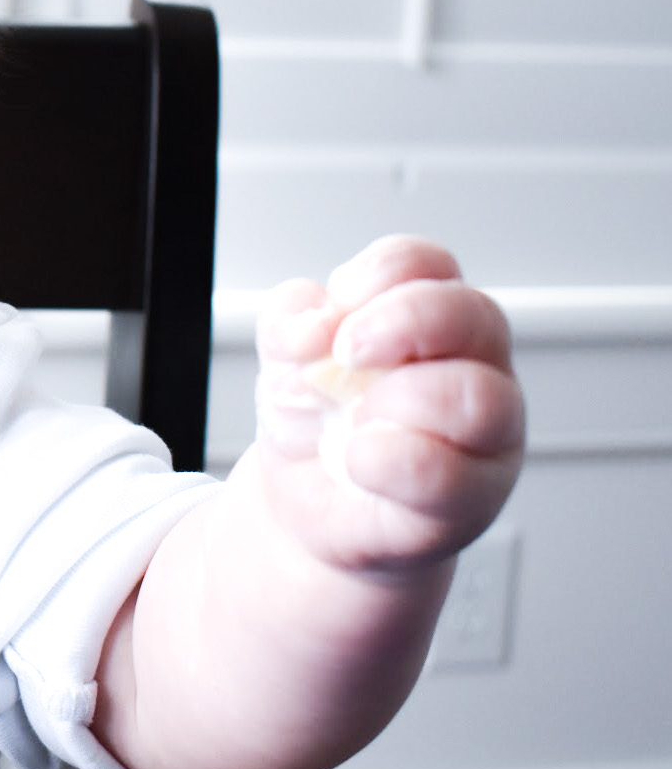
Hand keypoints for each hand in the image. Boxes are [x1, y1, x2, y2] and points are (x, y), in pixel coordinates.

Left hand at [253, 235, 524, 575]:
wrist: (307, 503)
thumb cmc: (315, 421)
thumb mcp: (285, 358)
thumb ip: (292, 321)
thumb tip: (315, 320)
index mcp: (429, 318)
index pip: (429, 265)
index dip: (381, 272)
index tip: (338, 302)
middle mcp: (472, 365)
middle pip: (476, 315)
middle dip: (402, 322)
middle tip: (348, 352)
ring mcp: (483, 434)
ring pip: (481, 397)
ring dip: (400, 400)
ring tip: (356, 418)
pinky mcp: (472, 497)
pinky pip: (453, 476)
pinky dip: (390, 463)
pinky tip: (359, 462)